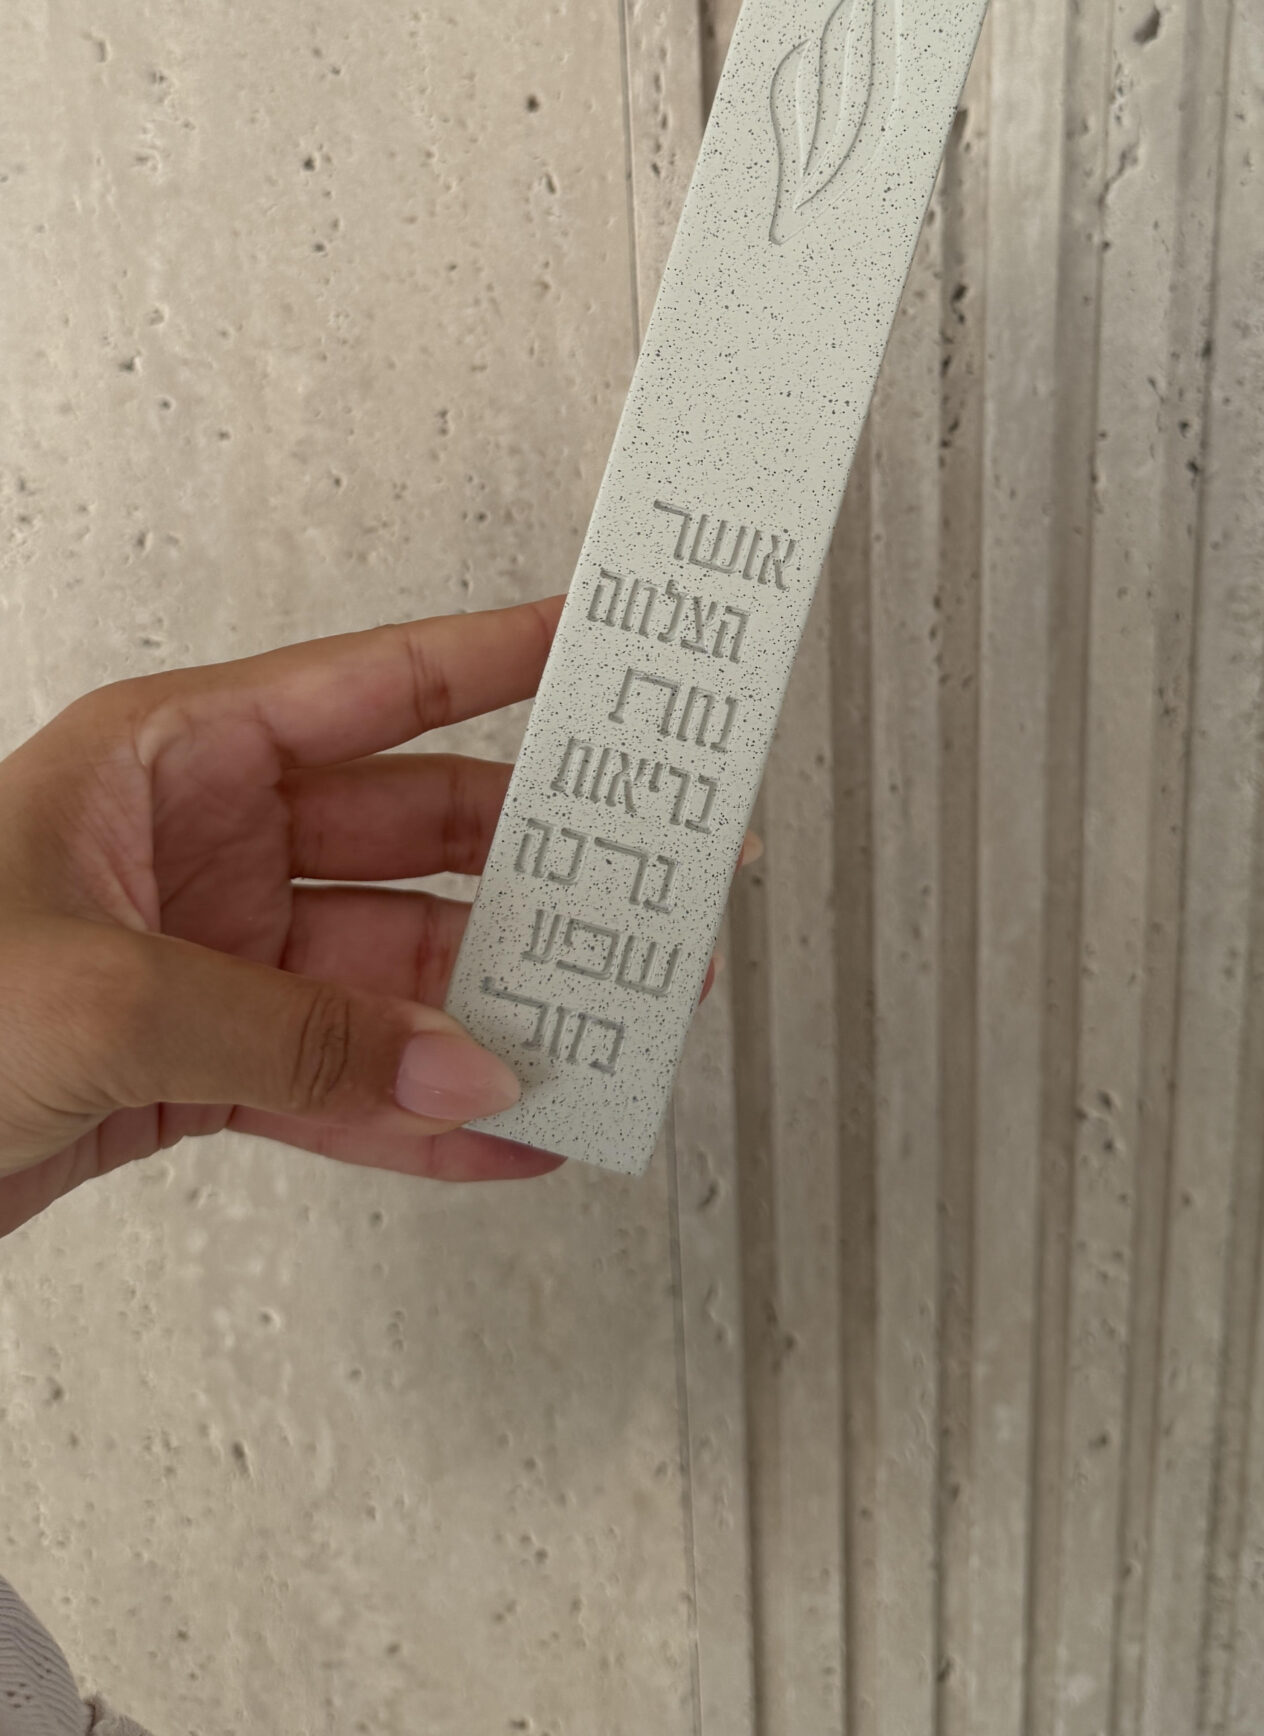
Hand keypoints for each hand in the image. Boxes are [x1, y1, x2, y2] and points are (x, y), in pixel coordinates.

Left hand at [0, 600, 574, 1237]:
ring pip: (389, 974)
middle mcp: (200, 842)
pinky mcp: (193, 1067)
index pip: (377, 687)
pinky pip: (337, 1080)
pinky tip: (495, 1136)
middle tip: (639, 888)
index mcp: (173, 755)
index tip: (600, 649)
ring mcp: (204, 956)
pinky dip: (416, 1116)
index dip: (499, 657)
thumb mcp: (103, 991)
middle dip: (529, 869)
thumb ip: (301, 1030)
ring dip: (487, 1014)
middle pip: (410, 841)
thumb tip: (461, 1065)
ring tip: (595, 1034)